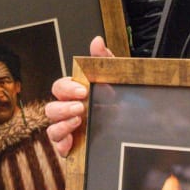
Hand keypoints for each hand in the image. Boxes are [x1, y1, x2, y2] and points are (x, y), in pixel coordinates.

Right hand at [45, 36, 113, 156]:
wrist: (139, 126)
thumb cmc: (121, 100)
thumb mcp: (115, 78)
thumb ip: (104, 59)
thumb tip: (97, 40)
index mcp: (74, 94)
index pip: (59, 88)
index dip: (67, 89)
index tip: (83, 90)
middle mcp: (67, 112)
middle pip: (51, 109)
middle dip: (63, 107)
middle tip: (81, 107)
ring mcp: (68, 131)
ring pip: (51, 129)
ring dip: (62, 125)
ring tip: (79, 121)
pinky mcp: (72, 148)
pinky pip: (59, 148)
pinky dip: (62, 145)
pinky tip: (72, 142)